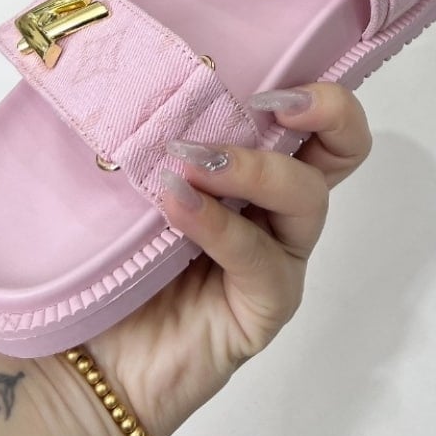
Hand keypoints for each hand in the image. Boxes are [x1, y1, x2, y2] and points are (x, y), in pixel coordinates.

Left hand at [75, 83, 371, 435]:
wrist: (89, 360)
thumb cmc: (112, 260)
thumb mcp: (135, 181)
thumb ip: (161, 139)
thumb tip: (150, 76)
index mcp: (258, 171)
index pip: (317, 120)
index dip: (315, 92)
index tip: (265, 82)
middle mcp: (280, 211)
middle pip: (346, 149)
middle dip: (328, 111)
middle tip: (267, 105)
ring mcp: (279, 259)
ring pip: (306, 196)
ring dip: (250, 168)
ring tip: (188, 162)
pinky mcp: (266, 305)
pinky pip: (259, 257)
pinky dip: (218, 222)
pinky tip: (175, 204)